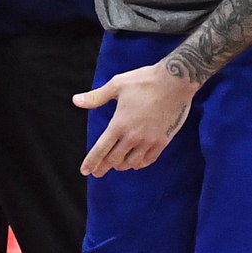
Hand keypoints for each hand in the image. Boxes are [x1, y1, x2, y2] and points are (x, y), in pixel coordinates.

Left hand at [74, 62, 197, 175]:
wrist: (176, 81)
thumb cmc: (145, 80)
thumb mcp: (117, 85)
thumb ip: (96, 97)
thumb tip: (76, 100)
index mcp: (119, 124)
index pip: (100, 149)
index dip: (91, 162)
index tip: (85, 171)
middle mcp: (133, 136)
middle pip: (114, 159)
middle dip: (104, 166)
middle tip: (98, 171)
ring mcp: (149, 140)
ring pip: (131, 162)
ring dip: (121, 165)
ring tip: (116, 165)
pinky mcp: (163, 141)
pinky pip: (149, 159)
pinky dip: (139, 163)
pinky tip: (135, 163)